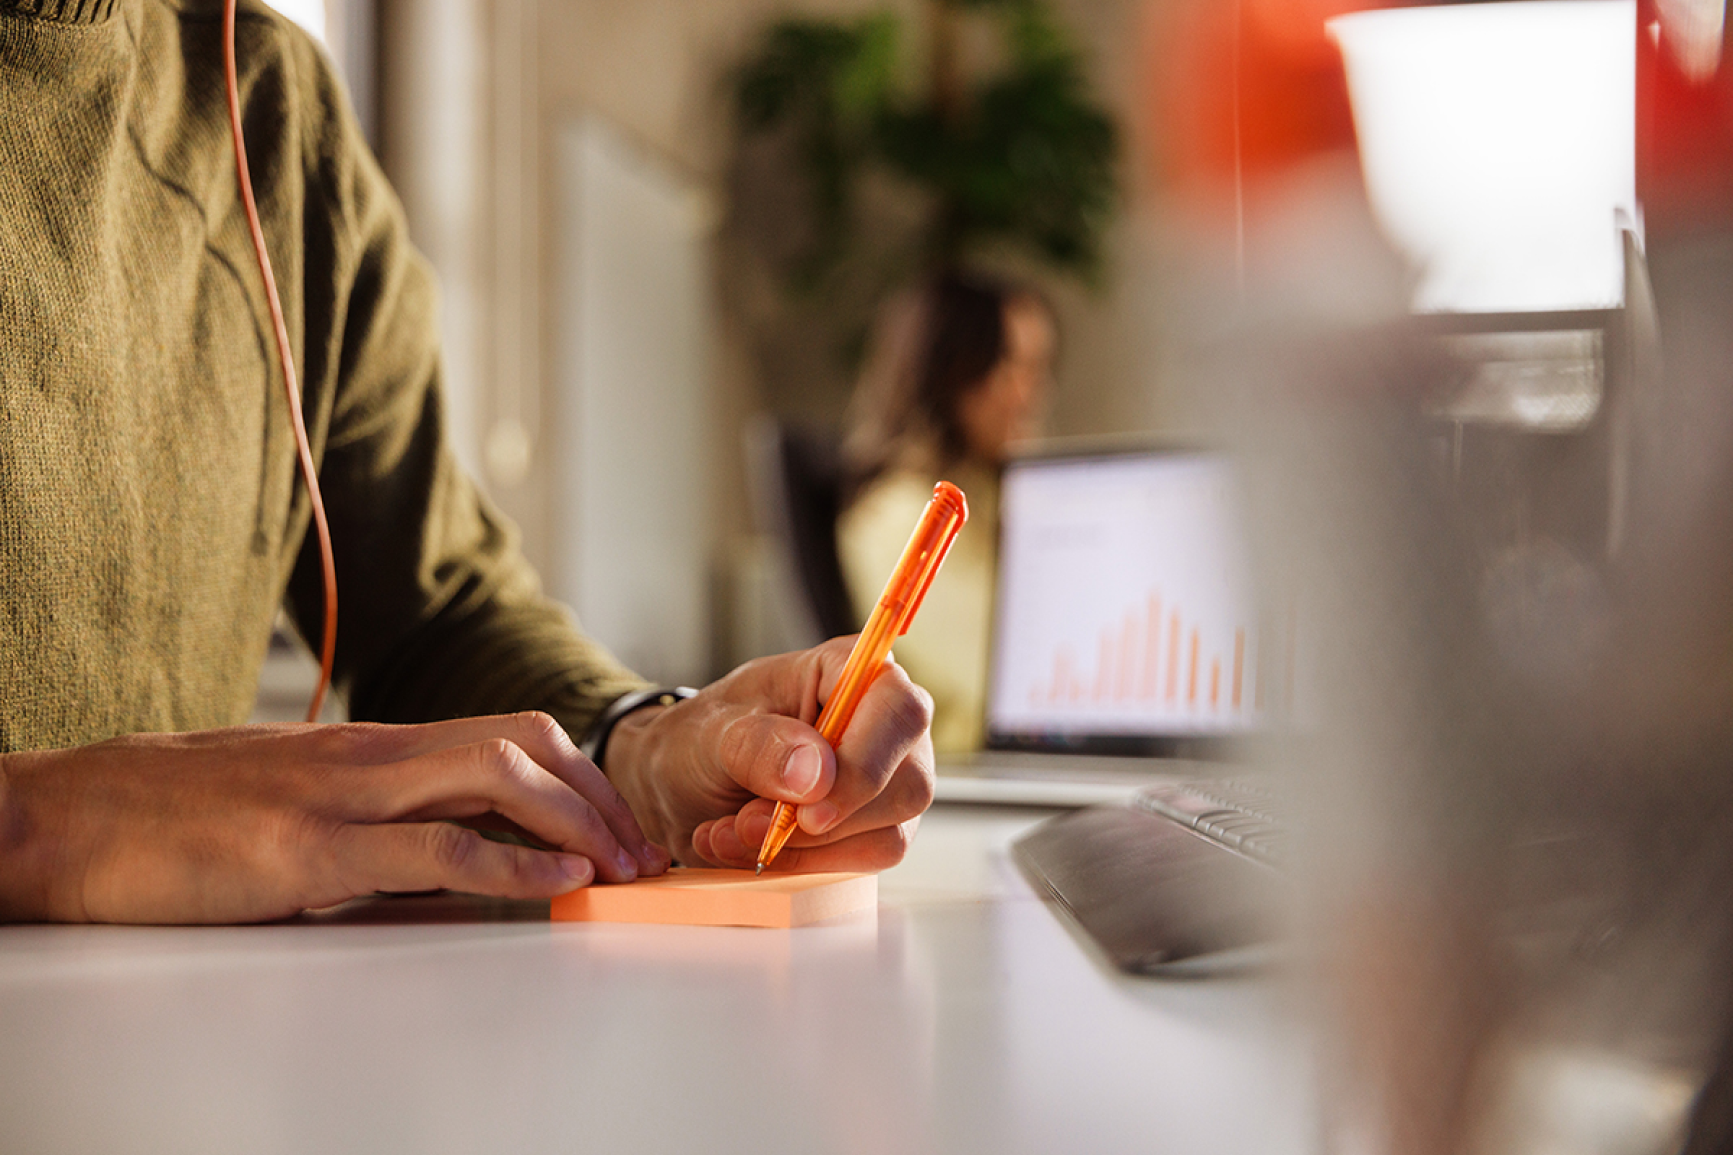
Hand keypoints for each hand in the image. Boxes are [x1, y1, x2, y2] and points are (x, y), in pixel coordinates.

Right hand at [0, 713, 668, 923]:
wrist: (63, 820)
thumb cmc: (169, 818)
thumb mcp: (291, 808)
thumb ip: (374, 826)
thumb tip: (456, 865)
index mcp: (365, 745)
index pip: (502, 732)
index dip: (575, 775)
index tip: (615, 824)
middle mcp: (366, 755)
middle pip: (521, 742)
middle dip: (596, 794)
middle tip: (639, 852)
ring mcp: (339, 794)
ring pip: (493, 775)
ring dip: (574, 820)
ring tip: (617, 867)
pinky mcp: (306, 849)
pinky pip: (433, 846)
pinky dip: (509, 862)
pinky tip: (555, 883)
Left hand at [603, 639, 935, 870]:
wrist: (681, 788)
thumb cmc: (702, 741)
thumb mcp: (711, 735)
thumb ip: (760, 746)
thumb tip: (818, 773)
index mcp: (849, 671)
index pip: (898, 709)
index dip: (865, 763)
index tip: (809, 810)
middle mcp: (884, 723)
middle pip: (907, 783)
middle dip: (823, 820)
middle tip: (746, 822)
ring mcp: (889, 779)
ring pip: (889, 832)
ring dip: (805, 849)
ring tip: (736, 830)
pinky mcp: (877, 827)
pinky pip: (867, 861)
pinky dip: (806, 865)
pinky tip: (757, 849)